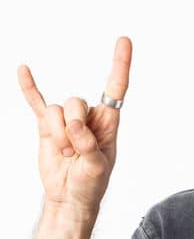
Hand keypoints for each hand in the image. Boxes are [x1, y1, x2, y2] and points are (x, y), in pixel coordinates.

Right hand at [20, 37, 130, 219]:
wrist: (69, 197)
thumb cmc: (91, 183)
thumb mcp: (97, 167)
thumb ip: (88, 144)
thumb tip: (75, 125)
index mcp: (108, 122)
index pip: (116, 87)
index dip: (120, 64)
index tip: (124, 41)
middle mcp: (88, 116)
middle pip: (76, 101)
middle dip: (72, 126)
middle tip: (75, 150)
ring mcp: (65, 120)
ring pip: (56, 110)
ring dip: (57, 134)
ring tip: (65, 153)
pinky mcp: (46, 126)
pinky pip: (36, 102)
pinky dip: (29, 88)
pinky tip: (23, 70)